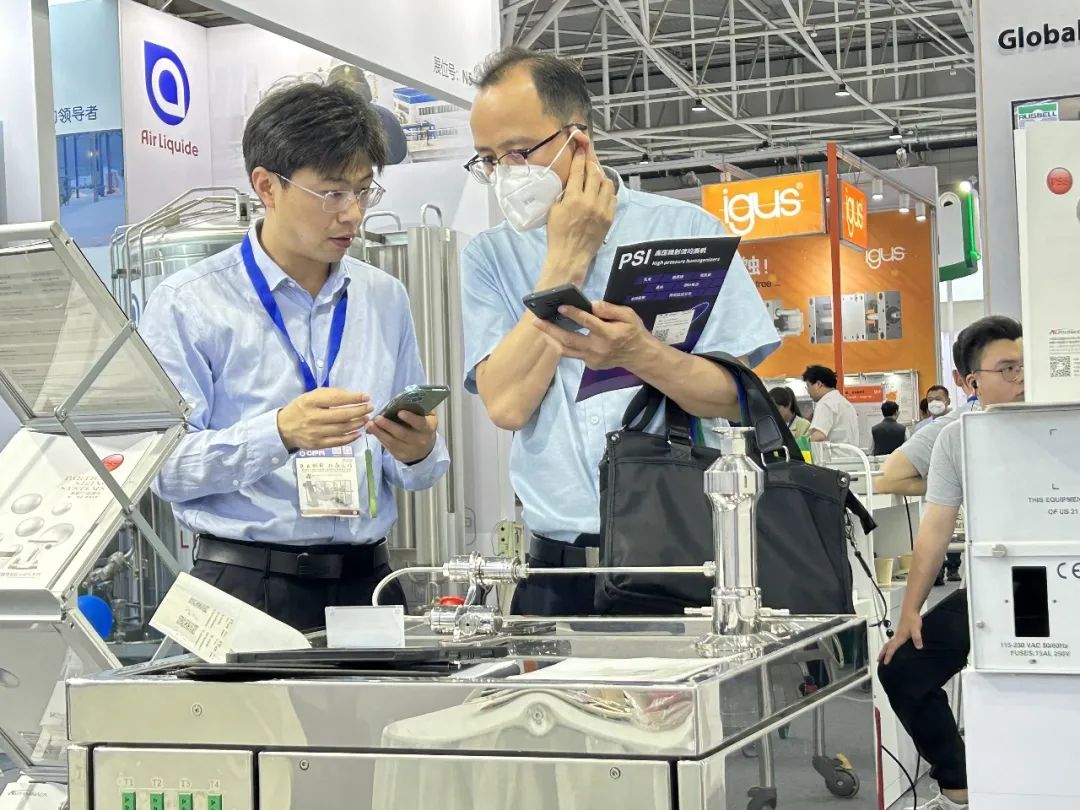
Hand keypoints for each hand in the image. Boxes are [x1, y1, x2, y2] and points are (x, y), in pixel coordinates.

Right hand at [277, 388, 371, 450]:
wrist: (283, 428)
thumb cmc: (301, 409)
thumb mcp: (310, 396)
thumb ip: (330, 394)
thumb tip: (353, 397)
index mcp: (310, 402)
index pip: (336, 399)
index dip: (354, 398)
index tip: (366, 397)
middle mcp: (313, 417)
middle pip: (342, 415)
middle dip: (359, 411)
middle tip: (370, 408)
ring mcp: (315, 433)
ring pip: (342, 429)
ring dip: (357, 424)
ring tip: (365, 419)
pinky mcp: (317, 444)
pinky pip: (338, 442)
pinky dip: (350, 438)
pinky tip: (358, 432)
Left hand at [367, 410, 437, 463]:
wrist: (425, 448)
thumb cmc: (423, 426)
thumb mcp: (427, 416)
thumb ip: (419, 408)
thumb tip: (403, 399)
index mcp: (428, 428)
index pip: (420, 423)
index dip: (410, 418)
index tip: (400, 412)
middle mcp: (420, 441)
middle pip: (403, 434)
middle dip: (389, 426)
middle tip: (378, 418)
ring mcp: (409, 450)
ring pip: (392, 442)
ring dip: (379, 432)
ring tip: (369, 424)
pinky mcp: (399, 456)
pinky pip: (387, 446)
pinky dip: (379, 437)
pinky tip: (372, 430)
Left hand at [532, 300, 651, 370]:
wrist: (639, 356)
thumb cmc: (633, 332)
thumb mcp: (628, 315)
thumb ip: (610, 309)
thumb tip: (592, 305)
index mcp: (608, 334)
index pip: (587, 322)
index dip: (573, 313)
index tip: (560, 306)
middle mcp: (597, 348)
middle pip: (569, 339)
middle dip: (551, 329)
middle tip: (536, 320)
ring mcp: (592, 359)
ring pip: (567, 350)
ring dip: (552, 339)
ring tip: (541, 328)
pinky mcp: (590, 364)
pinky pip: (574, 354)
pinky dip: (564, 344)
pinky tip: (556, 335)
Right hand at [540, 132, 615, 286]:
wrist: (570, 256)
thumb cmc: (557, 235)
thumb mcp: (553, 210)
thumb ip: (564, 194)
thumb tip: (571, 181)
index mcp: (573, 198)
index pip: (579, 170)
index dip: (580, 156)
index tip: (581, 147)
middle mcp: (590, 201)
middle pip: (595, 173)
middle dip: (591, 163)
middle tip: (588, 159)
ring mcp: (602, 209)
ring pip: (606, 183)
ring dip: (600, 177)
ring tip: (595, 177)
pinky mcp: (609, 217)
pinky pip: (612, 197)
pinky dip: (607, 191)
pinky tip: (601, 191)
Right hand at [878, 610, 922, 665]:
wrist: (910, 610)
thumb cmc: (912, 619)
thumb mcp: (916, 629)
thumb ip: (917, 638)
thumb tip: (919, 647)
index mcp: (899, 637)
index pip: (892, 648)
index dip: (888, 656)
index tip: (885, 663)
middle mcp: (896, 636)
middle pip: (886, 646)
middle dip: (882, 653)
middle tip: (877, 660)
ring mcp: (897, 634)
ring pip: (888, 643)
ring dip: (884, 649)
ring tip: (882, 655)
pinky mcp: (899, 632)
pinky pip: (891, 641)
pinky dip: (889, 645)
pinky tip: (891, 647)